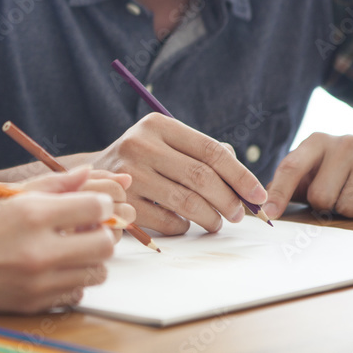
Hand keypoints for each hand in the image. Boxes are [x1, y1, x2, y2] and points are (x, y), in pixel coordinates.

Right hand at [0, 176, 115, 312]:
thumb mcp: (6, 196)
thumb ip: (52, 185)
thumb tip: (88, 173)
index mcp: (32, 214)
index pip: (96, 207)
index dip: (99, 203)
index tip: (91, 205)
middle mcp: (39, 249)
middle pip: (104, 244)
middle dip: (101, 233)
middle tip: (85, 228)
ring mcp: (38, 281)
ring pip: (96, 273)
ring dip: (90, 259)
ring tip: (70, 248)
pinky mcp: (33, 303)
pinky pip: (76, 293)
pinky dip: (72, 281)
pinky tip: (54, 269)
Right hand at [87, 113, 267, 234]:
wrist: (93, 176)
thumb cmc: (143, 161)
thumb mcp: (166, 145)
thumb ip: (203, 154)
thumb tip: (244, 183)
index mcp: (157, 125)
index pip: (210, 150)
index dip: (240, 175)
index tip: (258, 195)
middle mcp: (140, 145)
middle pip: (201, 177)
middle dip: (229, 200)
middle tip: (239, 215)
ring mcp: (128, 174)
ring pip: (187, 202)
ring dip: (211, 218)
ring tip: (217, 222)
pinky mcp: (123, 202)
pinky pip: (168, 221)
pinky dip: (184, 227)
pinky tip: (184, 223)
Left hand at [264, 132, 352, 218]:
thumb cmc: (339, 172)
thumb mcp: (311, 172)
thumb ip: (285, 184)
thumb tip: (258, 203)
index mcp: (317, 141)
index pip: (291, 167)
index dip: (279, 193)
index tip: (269, 213)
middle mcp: (345, 142)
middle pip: (320, 197)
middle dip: (325, 206)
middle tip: (335, 194)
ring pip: (348, 207)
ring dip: (349, 210)